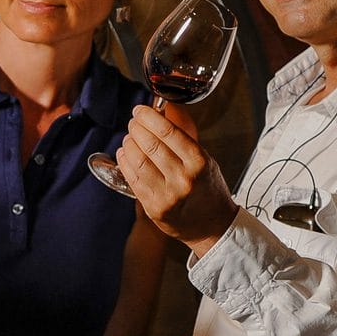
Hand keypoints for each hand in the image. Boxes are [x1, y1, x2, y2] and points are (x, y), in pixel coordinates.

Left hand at [116, 104, 237, 256]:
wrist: (212, 225)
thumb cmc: (207, 187)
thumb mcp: (205, 158)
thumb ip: (183, 137)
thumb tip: (162, 111)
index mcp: (198, 162)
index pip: (168, 131)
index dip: (149, 117)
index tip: (140, 110)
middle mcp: (183, 178)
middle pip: (150, 144)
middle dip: (136, 128)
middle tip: (133, 122)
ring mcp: (167, 195)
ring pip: (138, 160)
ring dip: (129, 144)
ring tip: (129, 138)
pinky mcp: (153, 207)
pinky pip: (133, 178)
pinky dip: (125, 161)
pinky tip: (124, 153)